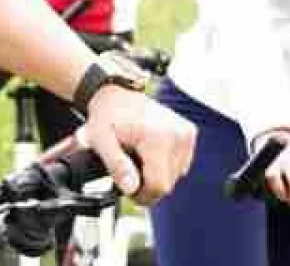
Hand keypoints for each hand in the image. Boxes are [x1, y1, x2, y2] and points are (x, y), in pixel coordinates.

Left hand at [78, 86, 195, 204]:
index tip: (129, 189)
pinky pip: (181, 163)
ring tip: (138, 156)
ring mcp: (185, 133)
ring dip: (157, 173)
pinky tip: (150, 151)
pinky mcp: (189, 132)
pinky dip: (166, 164)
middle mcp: (177, 135)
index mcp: (158, 138)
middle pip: (168, 183)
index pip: (159, 186)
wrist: (116, 94)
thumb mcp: (100, 140)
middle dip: (148, 183)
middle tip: (129, 169)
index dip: (142, 195)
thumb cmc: (107, 116)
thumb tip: (132, 188)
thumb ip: (116, 165)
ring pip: (176, 175)